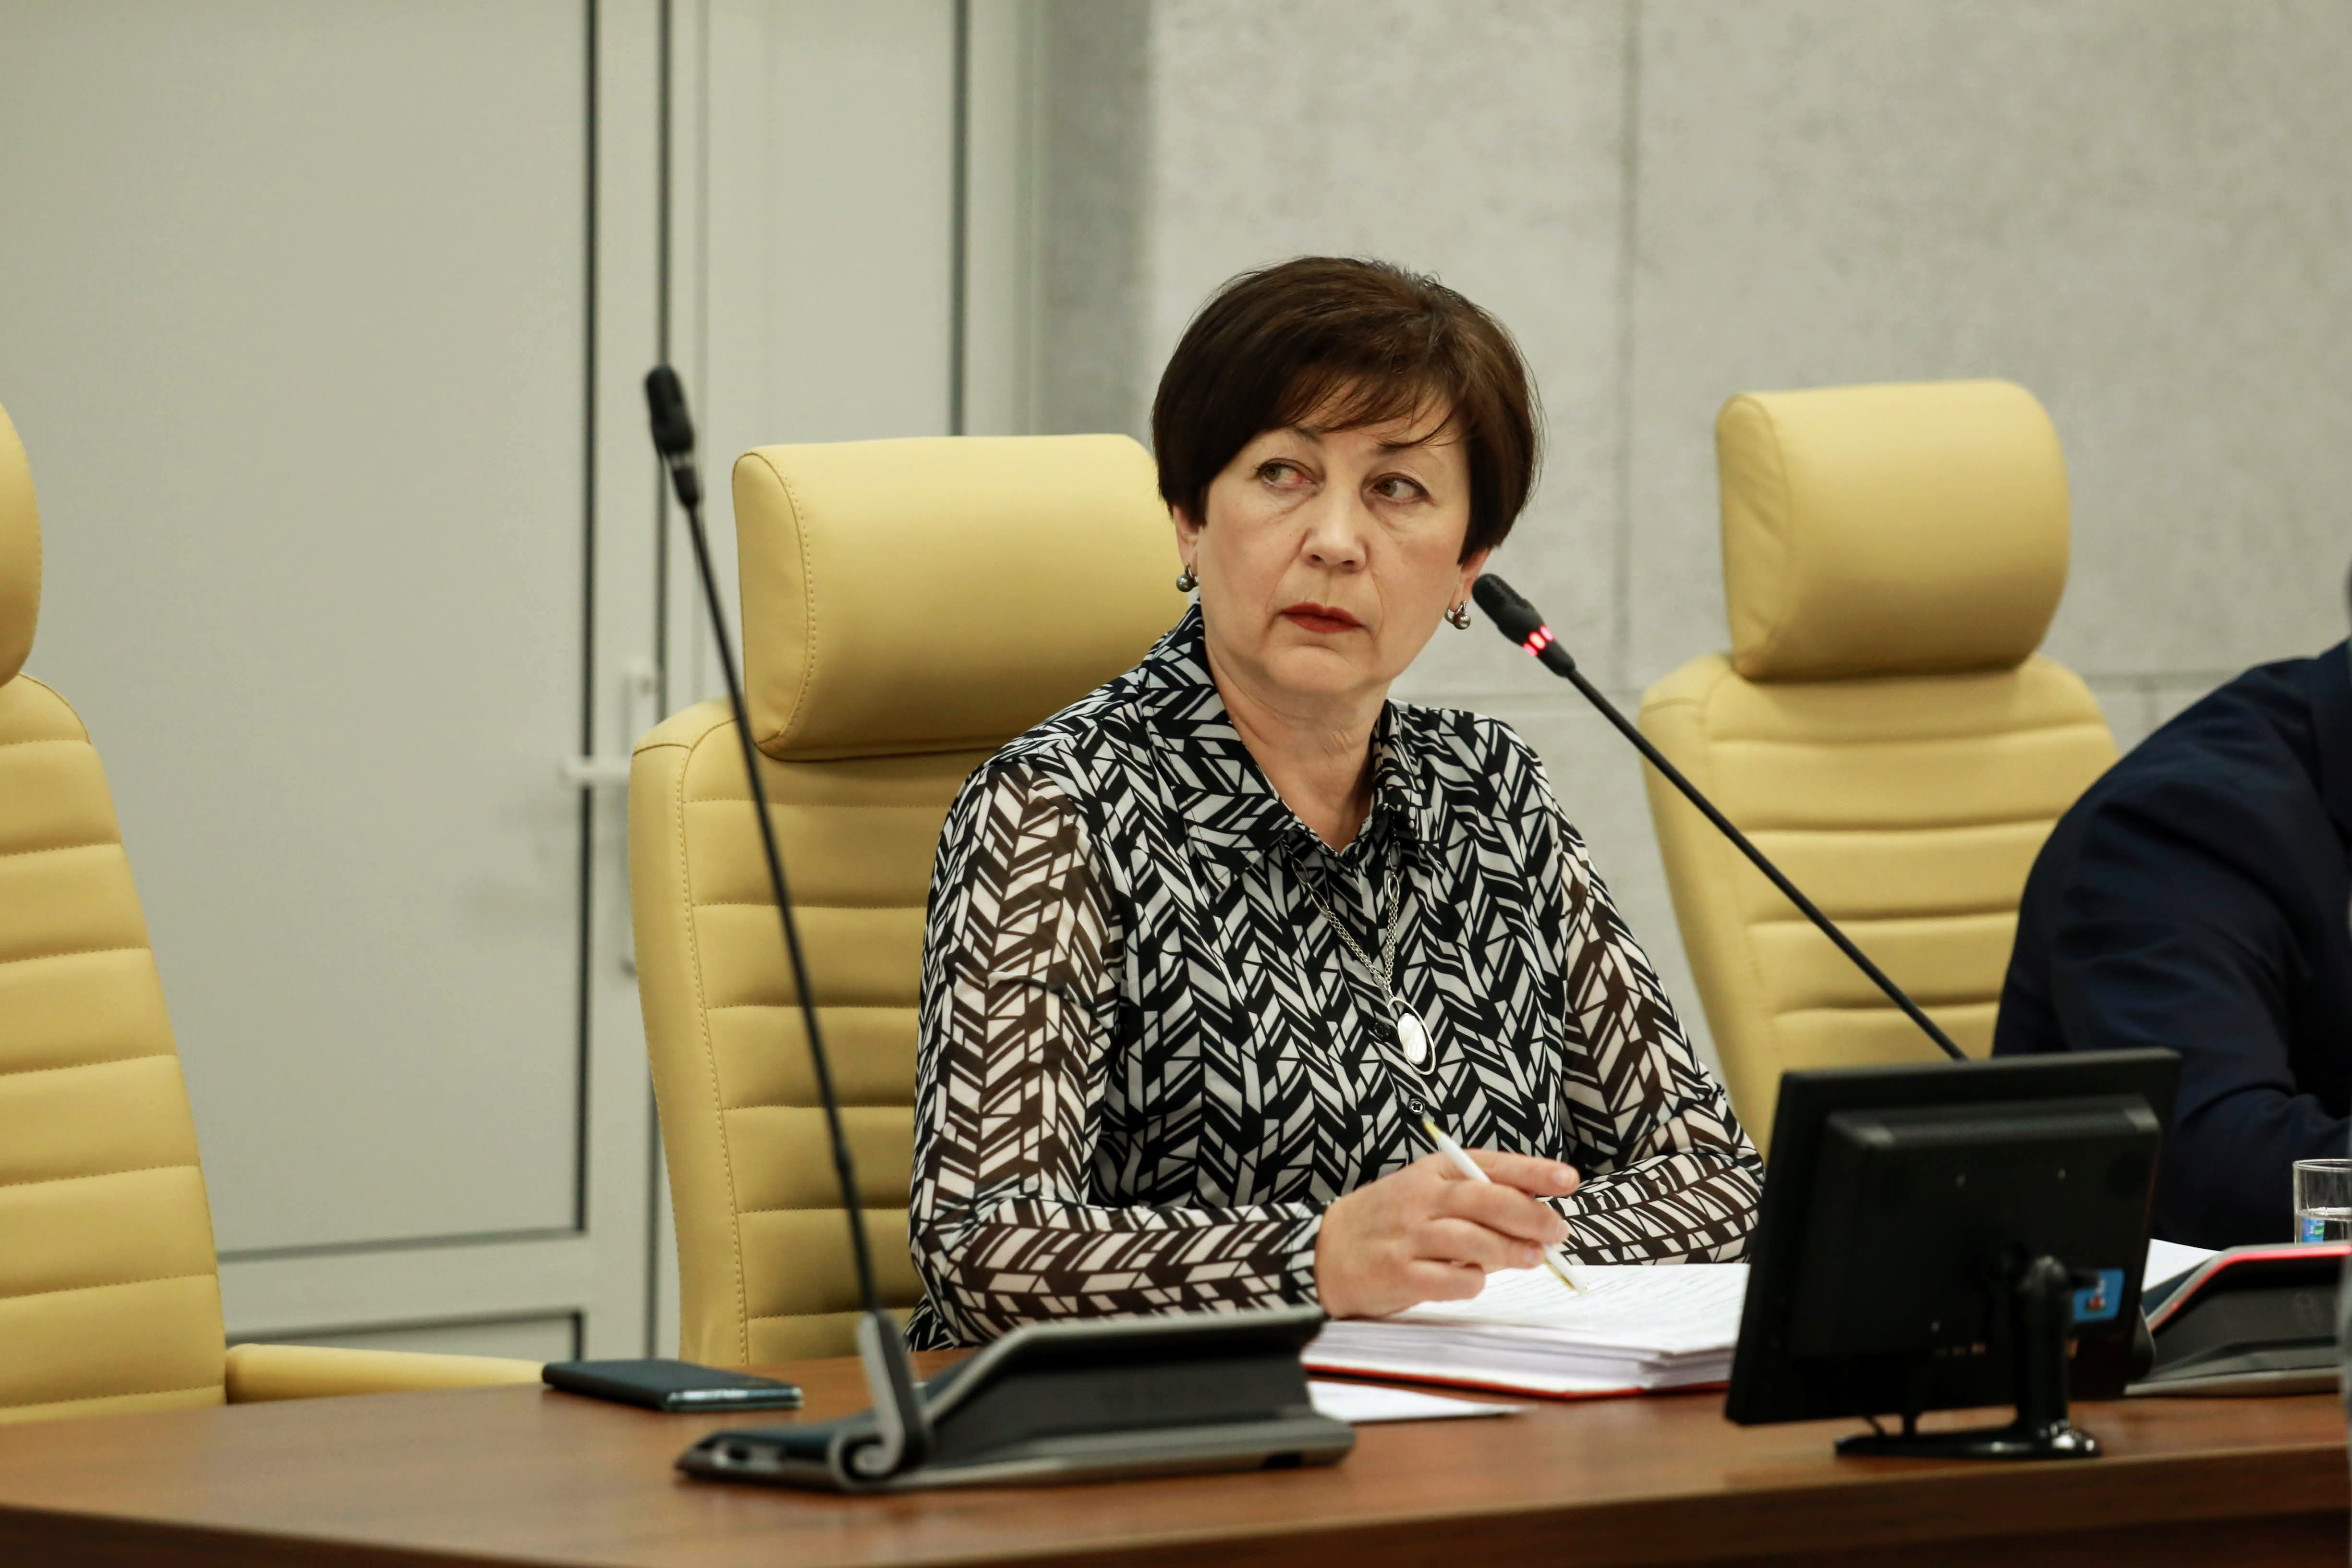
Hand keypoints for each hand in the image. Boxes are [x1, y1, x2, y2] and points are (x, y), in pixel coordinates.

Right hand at [1313, 1149, 1580, 1319]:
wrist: (1323, 1252)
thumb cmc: (1386, 1221)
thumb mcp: (1424, 1191)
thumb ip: (1471, 1197)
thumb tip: (1533, 1211)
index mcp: (1431, 1170)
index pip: (1491, 1165)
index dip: (1534, 1171)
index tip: (1569, 1179)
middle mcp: (1420, 1198)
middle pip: (1488, 1200)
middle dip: (1532, 1215)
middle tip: (1558, 1230)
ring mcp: (1409, 1236)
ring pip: (1475, 1240)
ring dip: (1512, 1250)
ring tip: (1533, 1258)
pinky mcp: (1400, 1274)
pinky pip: (1452, 1279)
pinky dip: (1474, 1280)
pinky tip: (1476, 1279)